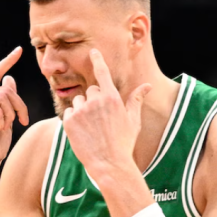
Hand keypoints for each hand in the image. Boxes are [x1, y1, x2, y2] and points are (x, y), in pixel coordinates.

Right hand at [0, 47, 29, 181]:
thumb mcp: (6, 118)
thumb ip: (7, 100)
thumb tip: (9, 79)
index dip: (7, 62)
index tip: (19, 50)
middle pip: (5, 90)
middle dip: (19, 106)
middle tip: (20, 121)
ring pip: (3, 100)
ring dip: (10, 116)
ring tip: (1, 128)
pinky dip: (2, 125)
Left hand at [62, 49, 150, 179]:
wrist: (109, 164)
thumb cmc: (124, 143)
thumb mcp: (134, 121)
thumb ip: (136, 100)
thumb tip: (147, 86)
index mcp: (112, 98)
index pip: (102, 73)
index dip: (97, 60)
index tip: (93, 51)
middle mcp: (96, 101)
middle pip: (90, 91)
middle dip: (94, 101)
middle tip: (100, 120)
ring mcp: (81, 111)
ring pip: (78, 102)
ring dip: (82, 111)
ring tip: (92, 128)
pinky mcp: (69, 121)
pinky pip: (69, 113)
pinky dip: (73, 121)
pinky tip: (83, 133)